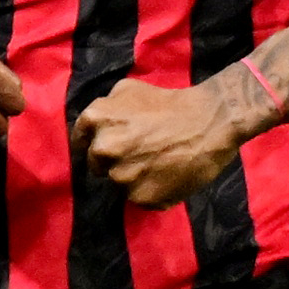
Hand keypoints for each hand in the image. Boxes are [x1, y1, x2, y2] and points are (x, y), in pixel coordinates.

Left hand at [71, 77, 256, 208]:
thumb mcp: (129, 90)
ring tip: (157, 163)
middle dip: (113, 160)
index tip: (107, 147)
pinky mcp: (141, 198)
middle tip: (139, 152)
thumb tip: (94, 125)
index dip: (93, 144)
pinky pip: (139, 198)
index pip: (80, 141)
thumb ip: (106, 107)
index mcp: (96, 120)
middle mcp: (103, 150)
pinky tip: (167, 176)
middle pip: (97, 165)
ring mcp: (121, 176)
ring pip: (119, 183)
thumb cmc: (169, 103)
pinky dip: (150, 191)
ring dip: (133, 177)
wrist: (209, 122)